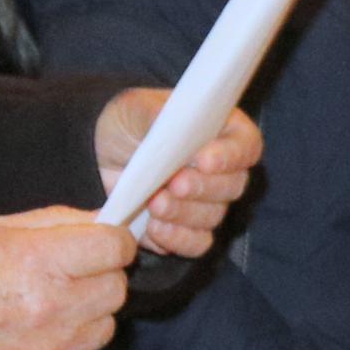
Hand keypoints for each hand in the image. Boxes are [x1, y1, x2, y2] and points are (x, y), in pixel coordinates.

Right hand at [0, 207, 134, 349]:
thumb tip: (106, 221)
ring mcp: (52, 348)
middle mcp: (53, 306)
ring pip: (105, 326)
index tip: (102, 244)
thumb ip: (59, 221)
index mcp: (41, 260)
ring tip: (48, 309)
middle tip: (68, 276)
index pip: (115, 247)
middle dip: (99, 277)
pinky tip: (43, 338)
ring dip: (87, 315)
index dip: (112, 241)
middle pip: (116, 288)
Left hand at [94, 90, 263, 260]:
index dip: (231, 156)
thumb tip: (174, 129)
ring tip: (154, 203)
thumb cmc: (132, 120)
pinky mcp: (187, 229)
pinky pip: (196, 243)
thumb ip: (156, 115)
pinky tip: (154, 227)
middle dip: (203, 188)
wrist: (104, 151)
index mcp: (224, 132)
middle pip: (233, 186)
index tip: (204, 160)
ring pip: (212, 216)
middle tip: (174, 184)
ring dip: (184, 213)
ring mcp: (208, 203)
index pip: (246, 146)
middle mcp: (224, 171)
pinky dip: (177, 239)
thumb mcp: (137, 107)